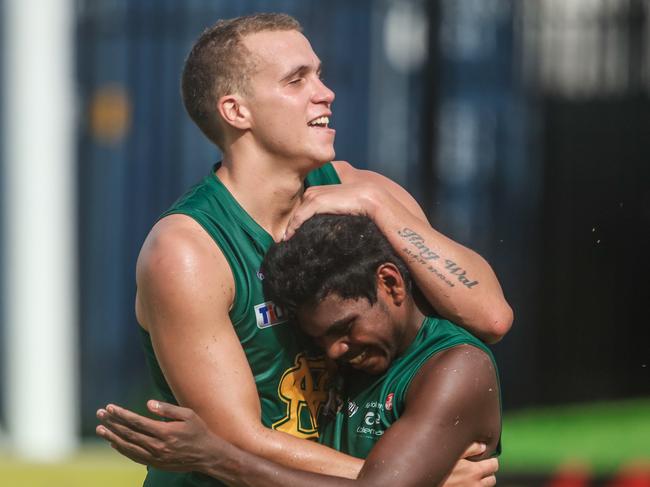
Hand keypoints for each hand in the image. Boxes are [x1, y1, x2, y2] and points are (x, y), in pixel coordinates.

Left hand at [96, 400, 220, 471]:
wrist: (207, 455)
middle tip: (100, 413)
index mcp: (165, 432)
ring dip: (112, 437)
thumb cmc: (198, 431)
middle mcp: (157, 446)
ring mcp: (155, 457)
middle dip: (112, 423)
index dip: (121, 414)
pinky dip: (122, 449)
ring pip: (128, 447)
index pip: (136, 422)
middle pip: (129, 434)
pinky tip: (114, 443)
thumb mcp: (188, 415)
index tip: (110, 407)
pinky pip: (134, 456)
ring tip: (100, 429)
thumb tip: (148, 404)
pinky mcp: (155, 464)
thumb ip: (167, 409)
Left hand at [284, 183, 385, 239]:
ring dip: (289, 228)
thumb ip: (327, 212)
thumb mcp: (337, 208)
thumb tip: (319, 228)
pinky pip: (299, 217)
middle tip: (283, 239)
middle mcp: (312, 191)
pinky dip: (292, 228)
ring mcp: (313, 195)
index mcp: (316, 191)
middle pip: (295, 210)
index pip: (299, 207)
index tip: (288, 233)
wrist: (368, 198)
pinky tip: (288, 237)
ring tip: (284, 240)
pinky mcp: (315, 202)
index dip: (293, 220)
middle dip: (288, 224)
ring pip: (295, 215)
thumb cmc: (355, 205)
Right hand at [441, 443, 497, 486]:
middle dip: (488, 472)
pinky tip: (464, 481)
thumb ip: (470, 448)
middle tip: (479, 467)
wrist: (427, 481)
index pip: (494, 465)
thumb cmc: (438, 467)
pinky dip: (473, 486)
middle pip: (492, 479)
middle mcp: (475, 484)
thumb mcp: (452, 453)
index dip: (491, 460)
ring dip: (481, 481)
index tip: (486, 458)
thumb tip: (482, 446)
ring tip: (471, 475)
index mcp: (474, 471)